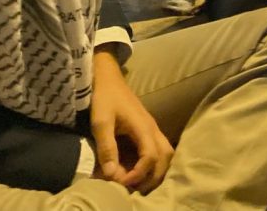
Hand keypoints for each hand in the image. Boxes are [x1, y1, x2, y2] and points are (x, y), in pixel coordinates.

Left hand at [90, 51, 173, 193]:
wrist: (108, 78)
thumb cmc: (104, 98)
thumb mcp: (100, 122)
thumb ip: (107, 148)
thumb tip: (111, 175)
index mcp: (143, 127)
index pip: (150, 157)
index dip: (138, 174)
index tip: (120, 182)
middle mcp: (153, 129)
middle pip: (165, 157)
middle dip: (153, 177)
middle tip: (134, 189)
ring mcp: (152, 128)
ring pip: (165, 153)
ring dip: (155, 170)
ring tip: (137, 183)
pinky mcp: (147, 129)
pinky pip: (158, 149)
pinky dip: (152, 164)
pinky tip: (136, 171)